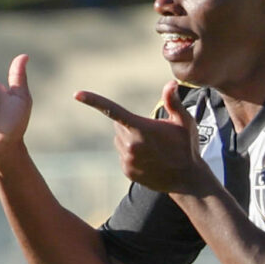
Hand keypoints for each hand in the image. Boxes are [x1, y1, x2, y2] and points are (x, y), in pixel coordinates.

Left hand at [73, 82, 206, 195]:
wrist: (187, 180)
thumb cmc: (187, 147)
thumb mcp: (184, 122)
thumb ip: (173, 102)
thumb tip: (171, 83)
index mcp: (141, 129)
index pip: (112, 110)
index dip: (93, 101)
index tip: (76, 94)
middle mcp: (130, 145)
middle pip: (118, 124)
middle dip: (130, 124)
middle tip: (152, 132)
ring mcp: (127, 159)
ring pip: (119, 139)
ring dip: (130, 139)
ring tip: (152, 147)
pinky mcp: (127, 171)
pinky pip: (123, 154)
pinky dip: (131, 153)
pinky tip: (149, 158)